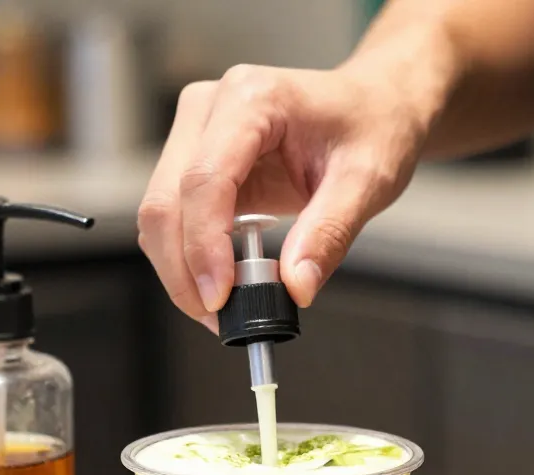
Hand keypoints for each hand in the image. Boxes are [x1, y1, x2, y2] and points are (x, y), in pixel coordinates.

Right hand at [136, 64, 429, 329]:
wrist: (373, 105)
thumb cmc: (371, 127)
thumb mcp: (367, 181)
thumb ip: (329, 234)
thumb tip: (295, 287)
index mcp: (252, 99)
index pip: (205, 180)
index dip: (204, 246)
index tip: (221, 297)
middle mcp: (210, 108)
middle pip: (166, 200)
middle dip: (184, 269)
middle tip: (218, 317)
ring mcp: (196, 133)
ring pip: (160, 215)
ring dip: (181, 270)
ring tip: (223, 308)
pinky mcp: (196, 161)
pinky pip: (176, 219)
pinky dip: (189, 259)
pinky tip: (221, 284)